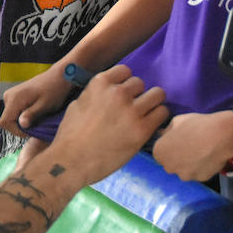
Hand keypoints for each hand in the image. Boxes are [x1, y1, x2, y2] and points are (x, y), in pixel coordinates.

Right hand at [0, 66, 71, 136]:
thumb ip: (31, 114)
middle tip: (37, 124)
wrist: (58, 77)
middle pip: (7, 120)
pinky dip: (23, 116)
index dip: (16, 130)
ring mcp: (11, 96)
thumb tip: (22, 124)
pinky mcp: (15, 96)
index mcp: (14, 98)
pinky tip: (35, 112)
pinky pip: (14, 112)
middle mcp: (9, 96)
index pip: (4, 122)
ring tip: (37, 117)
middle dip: (20, 126)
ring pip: (10, 117)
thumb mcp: (45, 105)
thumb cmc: (54, 89)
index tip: (31, 130)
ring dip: (22, 121)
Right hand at [50, 65, 167, 184]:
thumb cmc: (70, 135)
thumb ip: (96, 94)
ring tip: (145, 116)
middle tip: (131, 109)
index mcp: (100, 83)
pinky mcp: (142, 129)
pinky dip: (158, 119)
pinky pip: (162, 113)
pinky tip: (149, 127)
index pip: (125, 71)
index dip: (124, 83)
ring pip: (157, 95)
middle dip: (137, 95)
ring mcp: (132, 111)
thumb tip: (108, 92)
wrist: (71, 161)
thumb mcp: (78, 103)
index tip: (122, 94)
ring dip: (152, 104)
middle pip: (141, 83)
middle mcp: (118, 93)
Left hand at [152, 111, 232, 180]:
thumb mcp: (177, 121)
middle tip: (190, 146)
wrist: (219, 136)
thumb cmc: (195, 125)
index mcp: (160, 152)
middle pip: (171, 164)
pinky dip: (202, 167)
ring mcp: (185, 175)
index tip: (178, 141)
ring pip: (185, 170)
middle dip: (177, 157)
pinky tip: (209, 156)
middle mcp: (169, 167)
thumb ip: (167, 131)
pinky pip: (199, 173)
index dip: (169, 147)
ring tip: (201, 151)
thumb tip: (162, 134)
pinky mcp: (200, 179)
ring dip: (190, 164)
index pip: (160, 154)